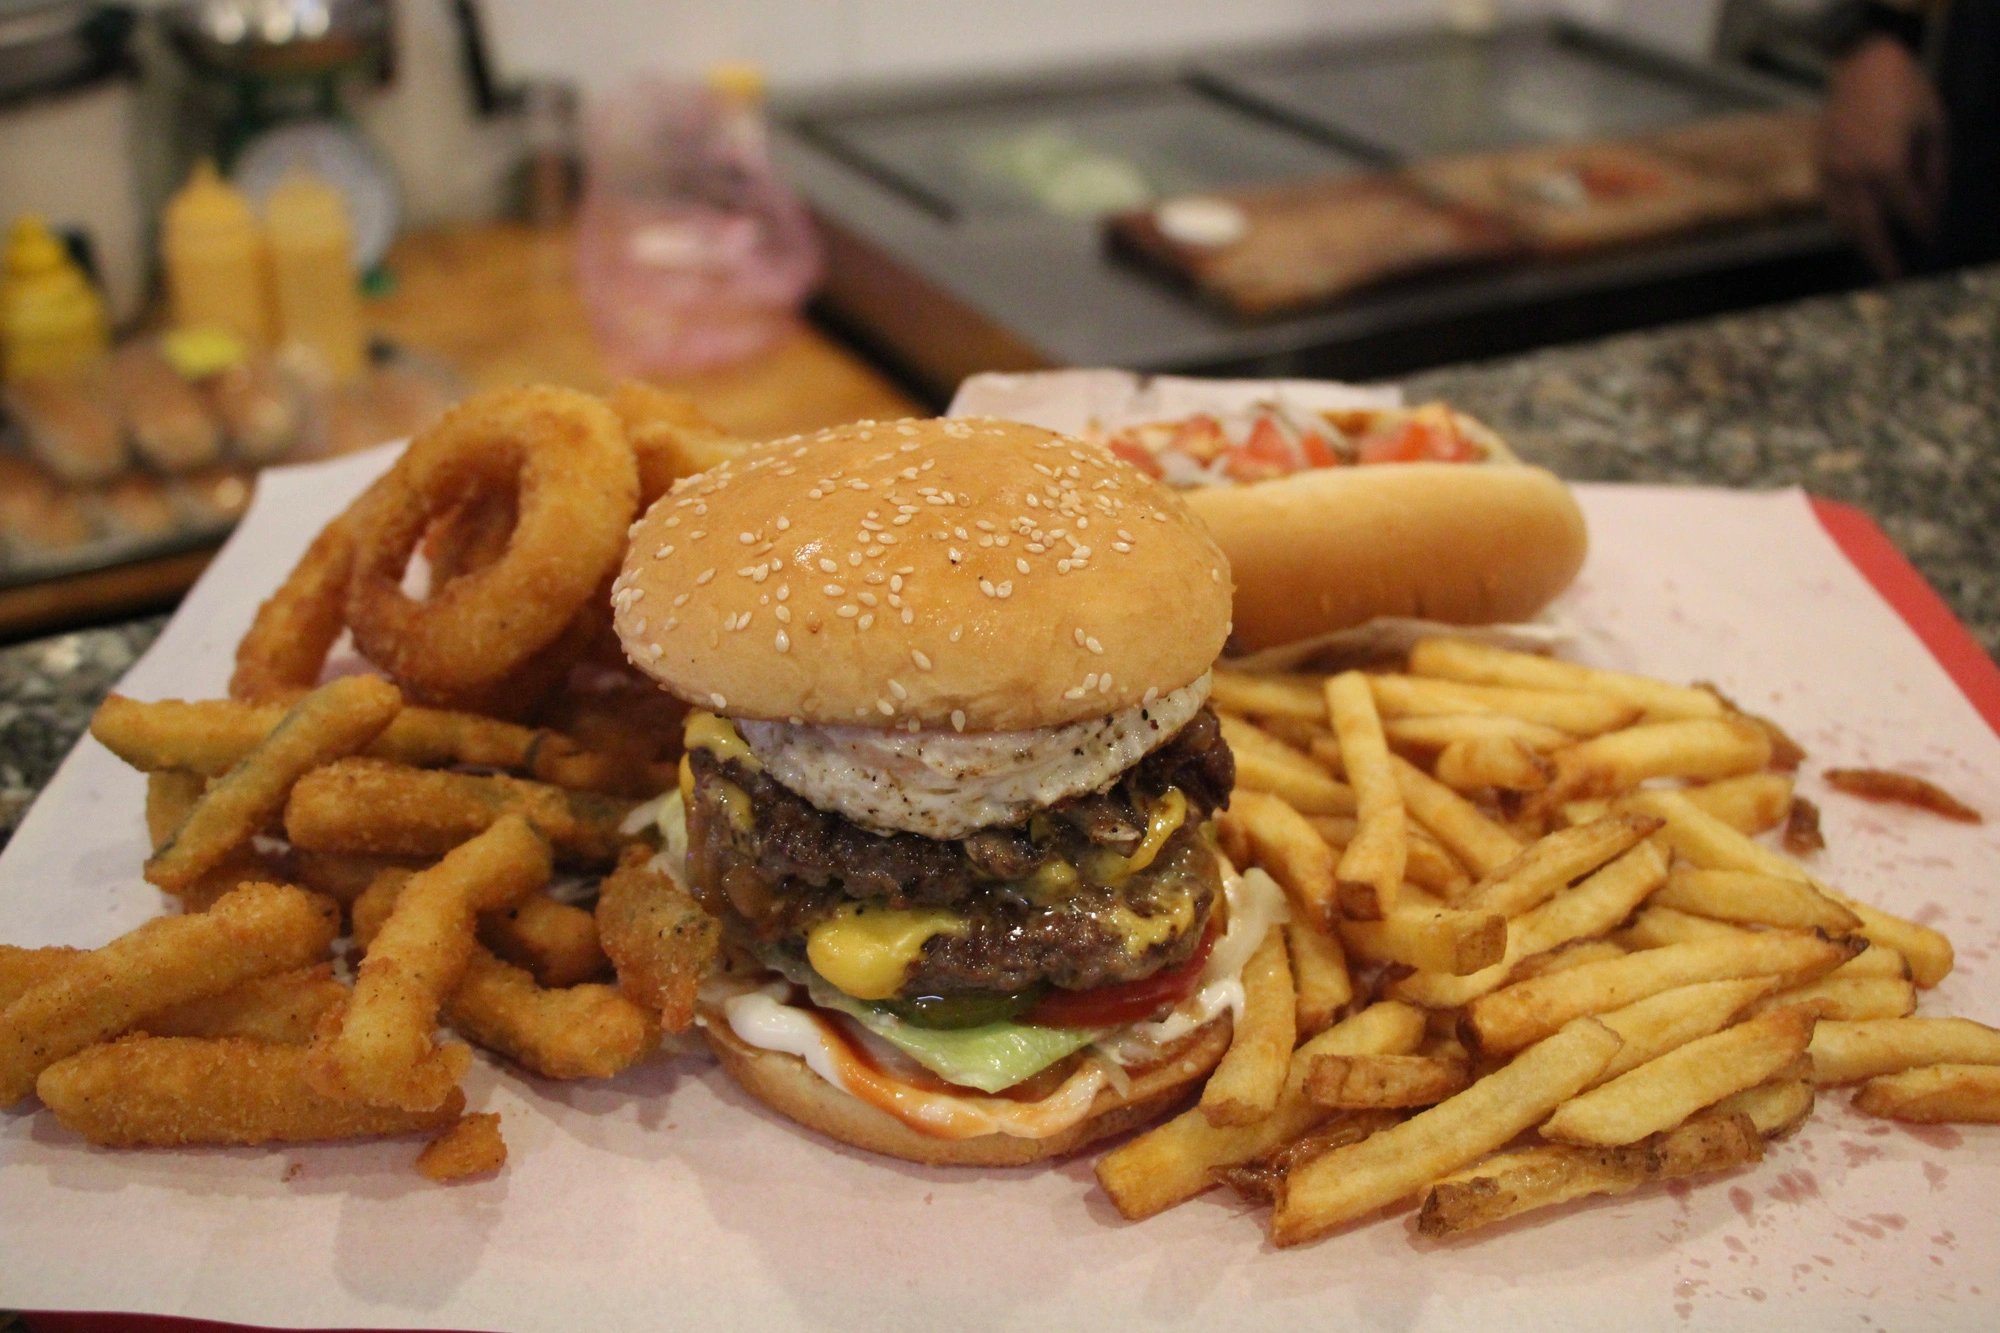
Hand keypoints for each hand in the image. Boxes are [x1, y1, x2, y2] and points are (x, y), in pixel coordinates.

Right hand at [1819, 35, 1947, 278]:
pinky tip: (1858, 228)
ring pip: (1844, 221)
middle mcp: (1855, 176)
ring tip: (1875, 257)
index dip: (1923, 227)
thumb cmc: (1906, 91)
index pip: (1907, 210)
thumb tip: (1933, 207)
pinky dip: (1846, 221)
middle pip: (1867, 230)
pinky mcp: (1819, 167)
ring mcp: (1832, 173)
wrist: (1861, 65)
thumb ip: (1934, 171)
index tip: (1932, 241)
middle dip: (1882, 257)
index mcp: (1887, 165)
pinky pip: (1832, 205)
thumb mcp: (1935, 127)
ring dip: (1860, 242)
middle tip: (1893, 280)